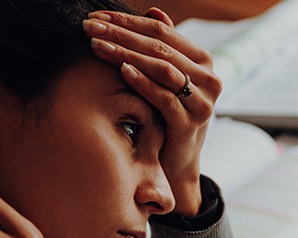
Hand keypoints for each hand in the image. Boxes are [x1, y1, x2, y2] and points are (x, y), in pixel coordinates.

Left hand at [83, 8, 222, 215]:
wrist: (176, 161)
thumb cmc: (167, 115)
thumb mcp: (166, 79)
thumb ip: (163, 47)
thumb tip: (154, 11)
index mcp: (202, 61)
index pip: (162, 32)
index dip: (128, 21)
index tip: (97, 17)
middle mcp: (209, 79)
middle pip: (160, 48)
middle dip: (121, 34)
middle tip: (88, 27)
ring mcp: (203, 102)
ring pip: (162, 69)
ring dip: (126, 54)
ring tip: (96, 46)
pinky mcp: (191, 124)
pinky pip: (165, 97)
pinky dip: (143, 82)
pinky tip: (121, 70)